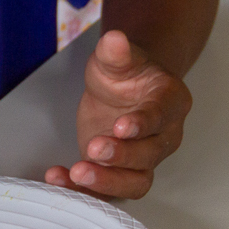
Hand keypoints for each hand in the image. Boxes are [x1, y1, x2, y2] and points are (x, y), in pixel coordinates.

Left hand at [44, 29, 190, 199]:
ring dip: (107, 182)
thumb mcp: (115, 58)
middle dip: (122, 156)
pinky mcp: (120, 172)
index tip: (121, 126)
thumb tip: (115, 38)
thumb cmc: (125, 74)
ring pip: (135, 182)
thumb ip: (116, 52)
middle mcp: (164, 136)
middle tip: (94, 148)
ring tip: (76, 172)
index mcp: (170, 103)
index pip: (161, 117)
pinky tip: (58, 178)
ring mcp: (144, 159)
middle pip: (150, 155)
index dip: (143, 125)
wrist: (122, 89)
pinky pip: (108, 190)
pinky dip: (84, 190)